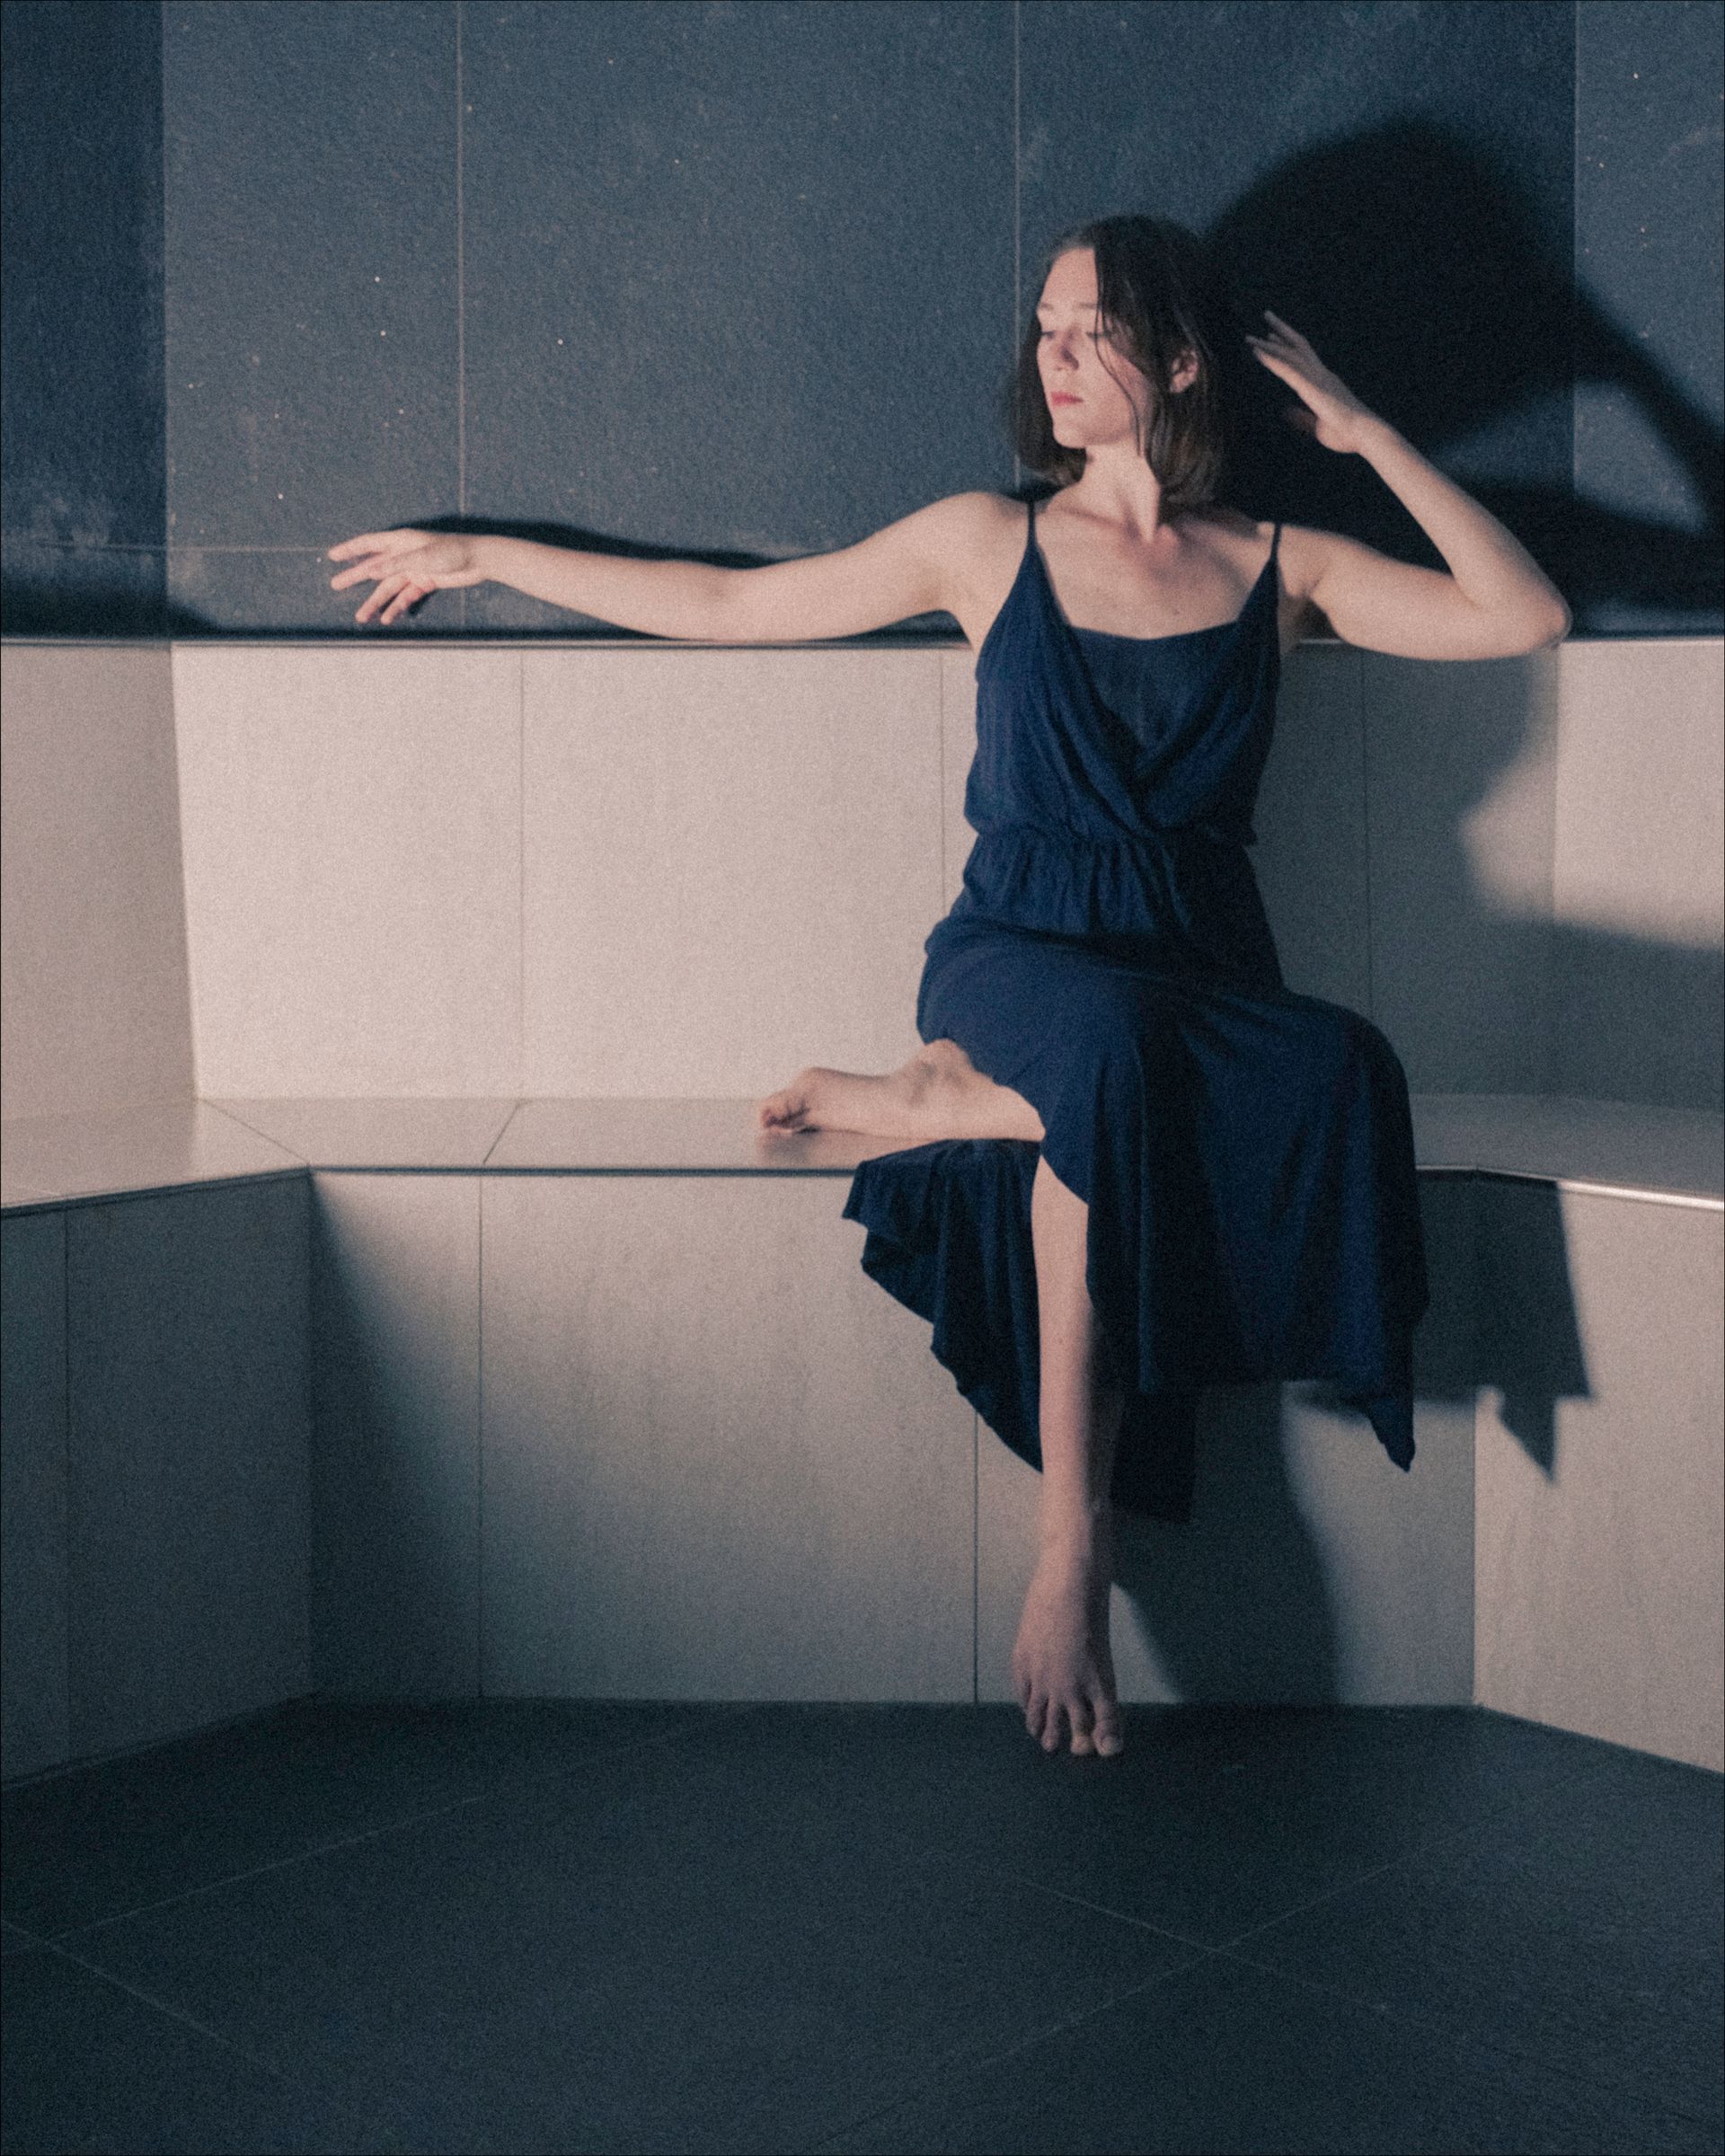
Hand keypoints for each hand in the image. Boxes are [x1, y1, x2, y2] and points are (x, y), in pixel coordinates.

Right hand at [326, 528, 486, 623]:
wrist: (478, 561)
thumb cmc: (451, 551)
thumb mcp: (421, 557)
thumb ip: (396, 564)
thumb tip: (370, 572)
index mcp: (400, 542)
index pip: (369, 544)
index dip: (350, 549)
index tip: (333, 556)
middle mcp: (403, 555)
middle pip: (374, 568)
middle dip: (355, 577)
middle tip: (335, 585)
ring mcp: (413, 570)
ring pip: (389, 587)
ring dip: (375, 602)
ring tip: (361, 616)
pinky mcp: (424, 582)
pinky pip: (405, 596)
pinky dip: (396, 607)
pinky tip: (387, 619)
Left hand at [1245, 311, 1380, 454]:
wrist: (1364, 434)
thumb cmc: (1346, 433)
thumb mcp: (1317, 425)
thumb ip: (1301, 417)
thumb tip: (1286, 411)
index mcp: (1323, 382)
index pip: (1302, 358)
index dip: (1287, 346)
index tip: (1273, 335)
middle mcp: (1320, 374)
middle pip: (1297, 346)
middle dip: (1281, 330)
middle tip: (1267, 315)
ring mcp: (1317, 378)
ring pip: (1289, 355)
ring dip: (1268, 345)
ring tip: (1249, 336)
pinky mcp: (1312, 387)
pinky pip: (1287, 369)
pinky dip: (1272, 359)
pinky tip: (1257, 351)